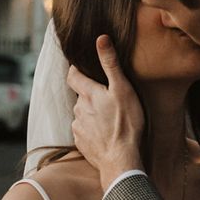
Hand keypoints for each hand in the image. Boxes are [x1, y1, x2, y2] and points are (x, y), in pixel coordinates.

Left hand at [67, 35, 144, 190]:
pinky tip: (105, 135)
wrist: (120, 160)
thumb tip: (101, 38)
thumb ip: (110, 64)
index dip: (77, 70)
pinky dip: (92, 131)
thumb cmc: (126, 124)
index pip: (73, 75)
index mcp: (88, 93)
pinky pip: (84, 132)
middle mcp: (79, 109)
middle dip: (90, 95)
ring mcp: (78, 127)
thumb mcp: (123, 90)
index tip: (82, 69)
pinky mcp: (81, 143)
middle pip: (80, 96)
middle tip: (106, 99)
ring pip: (82, 114)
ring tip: (109, 120)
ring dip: (92, 114)